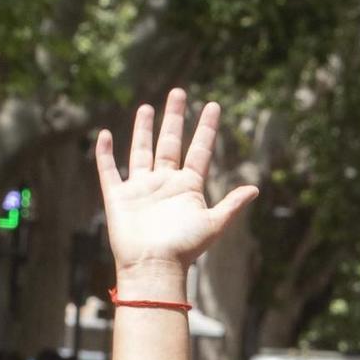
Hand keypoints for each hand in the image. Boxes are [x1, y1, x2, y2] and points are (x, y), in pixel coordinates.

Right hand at [95, 88, 258, 284]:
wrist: (153, 267)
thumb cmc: (184, 249)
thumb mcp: (213, 224)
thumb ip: (232, 205)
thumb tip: (255, 188)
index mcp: (188, 187)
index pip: (200, 150)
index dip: (207, 128)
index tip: (214, 106)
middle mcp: (164, 183)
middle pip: (170, 143)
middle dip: (174, 118)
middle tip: (179, 92)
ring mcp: (141, 188)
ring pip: (141, 151)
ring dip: (143, 129)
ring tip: (147, 107)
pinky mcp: (118, 197)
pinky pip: (109, 171)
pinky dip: (105, 154)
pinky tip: (104, 135)